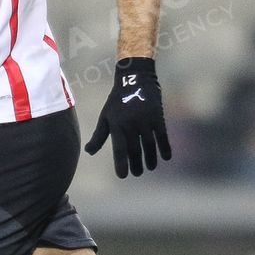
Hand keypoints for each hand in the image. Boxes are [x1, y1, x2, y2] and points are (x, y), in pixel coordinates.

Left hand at [84, 56, 171, 177]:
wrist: (135, 78)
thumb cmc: (118, 100)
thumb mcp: (106, 116)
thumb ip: (99, 135)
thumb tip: (89, 152)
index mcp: (117, 125)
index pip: (119, 149)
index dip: (121, 164)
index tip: (122, 176)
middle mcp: (131, 124)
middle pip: (135, 150)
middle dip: (136, 164)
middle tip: (137, 173)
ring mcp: (145, 120)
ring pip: (149, 145)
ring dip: (150, 158)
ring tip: (150, 168)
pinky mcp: (157, 117)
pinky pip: (162, 136)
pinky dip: (165, 147)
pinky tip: (166, 157)